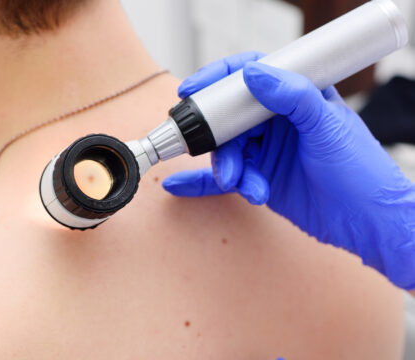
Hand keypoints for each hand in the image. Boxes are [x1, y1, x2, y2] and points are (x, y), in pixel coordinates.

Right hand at [163, 52, 414, 288]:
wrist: (366, 223)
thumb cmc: (360, 171)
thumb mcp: (327, 127)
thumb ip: (293, 96)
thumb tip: (253, 73)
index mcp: (295, 97)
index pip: (250, 77)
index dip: (219, 79)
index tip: (193, 89)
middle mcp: (277, 122)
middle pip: (230, 119)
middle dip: (220, 139)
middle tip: (223, 158)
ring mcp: (267, 151)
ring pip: (228, 151)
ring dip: (228, 169)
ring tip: (244, 185)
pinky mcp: (259, 177)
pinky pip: (226, 177)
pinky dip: (201, 183)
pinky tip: (178, 186)